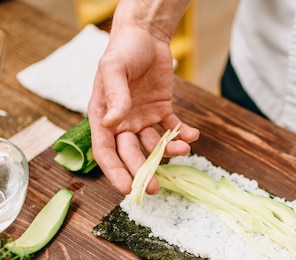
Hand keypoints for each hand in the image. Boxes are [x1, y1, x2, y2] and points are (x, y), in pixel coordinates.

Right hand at [87, 25, 198, 194]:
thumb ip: (114, 95)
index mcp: (102, 116)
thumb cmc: (123, 50)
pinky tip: (192, 136)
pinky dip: (182, 135)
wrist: (145, 35)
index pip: (105, 151)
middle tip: (152, 188)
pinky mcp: (161, 112)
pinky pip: (171, 129)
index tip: (126, 188)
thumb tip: (112, 123)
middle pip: (130, 153)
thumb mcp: (114, 69)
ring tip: (181, 151)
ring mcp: (142, 119)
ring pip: (153, 144)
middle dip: (141, 171)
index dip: (114, 171)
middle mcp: (121, 122)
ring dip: (167, 152)